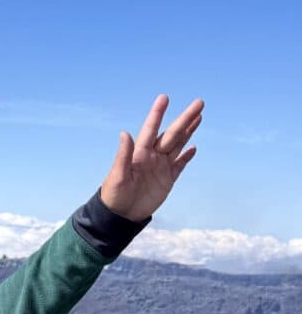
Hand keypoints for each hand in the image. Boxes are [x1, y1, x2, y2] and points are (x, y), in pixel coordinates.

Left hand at [100, 94, 203, 221]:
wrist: (121, 216)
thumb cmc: (114, 195)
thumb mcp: (117, 176)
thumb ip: (123, 155)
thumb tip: (125, 133)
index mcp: (139, 153)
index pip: (151, 129)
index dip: (157, 113)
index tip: (164, 98)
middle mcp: (152, 156)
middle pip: (172, 134)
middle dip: (185, 118)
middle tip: (199, 102)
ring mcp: (161, 167)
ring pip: (179, 145)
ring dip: (189, 131)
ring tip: (199, 116)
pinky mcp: (168, 179)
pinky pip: (180, 165)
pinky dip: (187, 157)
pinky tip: (193, 147)